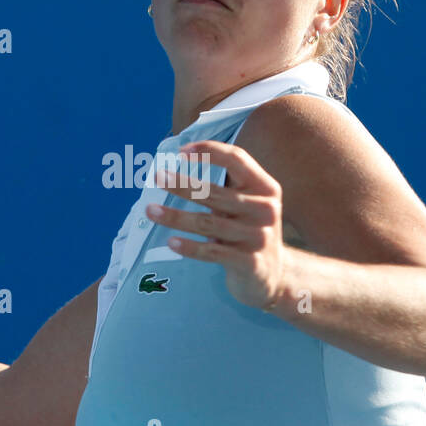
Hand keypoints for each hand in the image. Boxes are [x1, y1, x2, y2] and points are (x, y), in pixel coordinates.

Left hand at [147, 140, 287, 311]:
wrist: (275, 274)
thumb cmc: (249, 231)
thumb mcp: (245, 204)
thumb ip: (224, 187)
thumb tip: (177, 169)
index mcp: (265, 187)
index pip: (237, 159)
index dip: (209, 151)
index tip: (180, 151)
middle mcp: (265, 209)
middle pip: (216, 193)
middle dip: (183, 185)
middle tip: (157, 177)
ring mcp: (259, 237)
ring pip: (209, 223)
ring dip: (176, 217)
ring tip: (150, 210)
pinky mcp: (251, 263)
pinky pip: (213, 252)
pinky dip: (190, 247)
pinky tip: (171, 242)